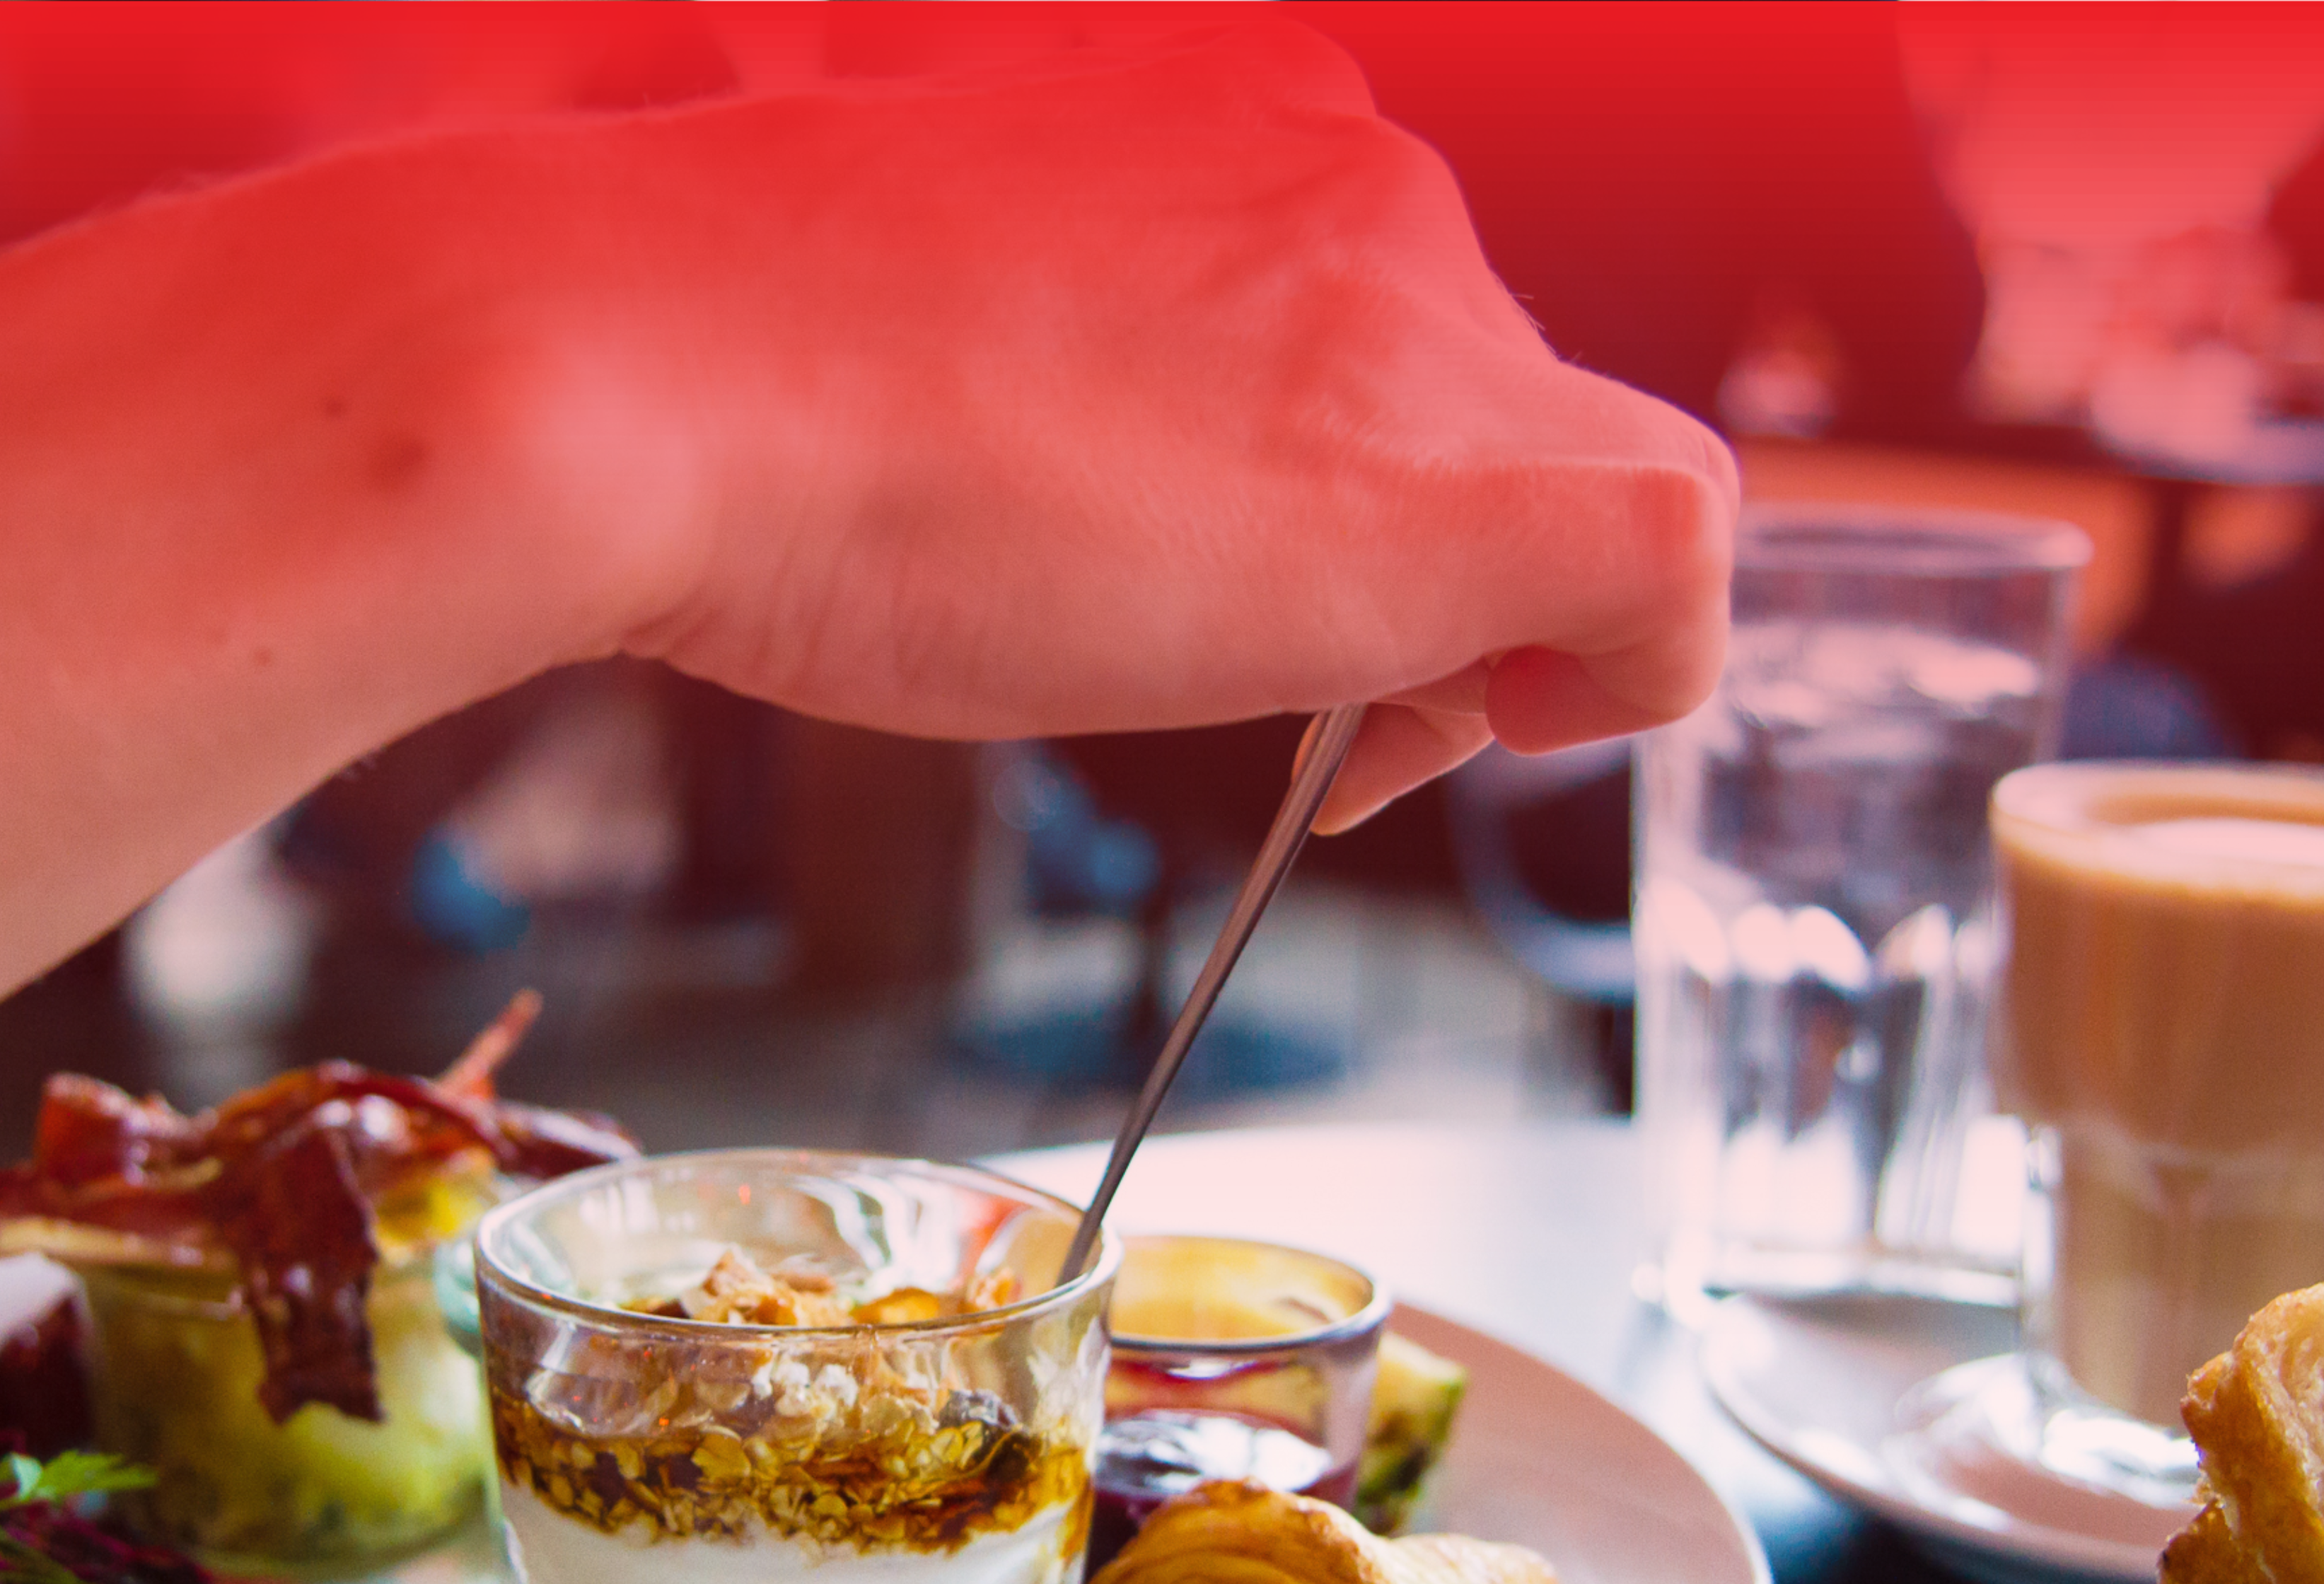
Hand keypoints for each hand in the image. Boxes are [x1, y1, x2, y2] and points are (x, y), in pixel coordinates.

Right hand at [522, 21, 1736, 821]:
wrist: (646, 371)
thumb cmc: (723, 379)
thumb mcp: (926, 333)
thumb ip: (1070, 373)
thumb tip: (1141, 505)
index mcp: (1214, 111)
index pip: (1371, 306)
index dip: (1344, 478)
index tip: (1259, 596)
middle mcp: (1344, 164)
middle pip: (1476, 390)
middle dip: (1407, 565)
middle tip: (1303, 713)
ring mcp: (1411, 298)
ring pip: (1556, 474)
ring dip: (1469, 623)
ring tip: (1332, 731)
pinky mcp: (1466, 463)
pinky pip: (1677, 553)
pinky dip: (1646, 663)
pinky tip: (1540, 725)